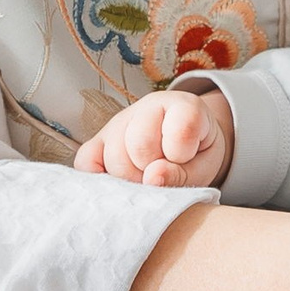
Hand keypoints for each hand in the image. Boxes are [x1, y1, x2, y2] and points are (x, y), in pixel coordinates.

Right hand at [77, 88, 231, 189]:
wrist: (186, 143)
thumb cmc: (196, 154)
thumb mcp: (204, 166)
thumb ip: (183, 174)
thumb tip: (152, 179)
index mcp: (183, 105)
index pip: (178, 132)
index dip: (182, 156)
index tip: (187, 159)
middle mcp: (147, 107)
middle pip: (139, 146)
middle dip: (152, 172)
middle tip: (162, 175)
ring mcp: (119, 122)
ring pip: (113, 157)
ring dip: (130, 179)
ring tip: (145, 179)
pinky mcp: (99, 139)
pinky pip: (85, 160)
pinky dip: (97, 178)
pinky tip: (116, 184)